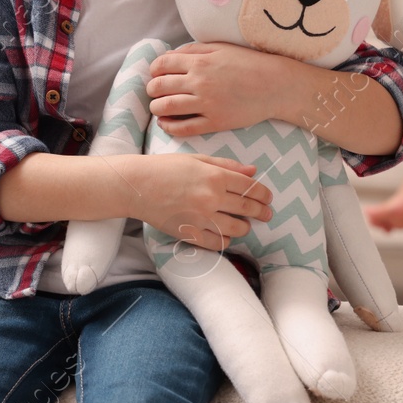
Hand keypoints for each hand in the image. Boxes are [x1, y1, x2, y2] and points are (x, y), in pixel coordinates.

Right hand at [116, 152, 271, 251]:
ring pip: (236, 229)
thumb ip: (226, 166)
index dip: (263, 194)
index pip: (251, 188)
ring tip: (243, 225)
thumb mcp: (196, 160)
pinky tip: (225, 235)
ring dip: (244, 227)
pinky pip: (217, 243)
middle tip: (266, 214)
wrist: (136, 186)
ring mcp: (201, 218)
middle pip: (247, 209)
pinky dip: (225, 240)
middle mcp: (211, 198)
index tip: (267, 198)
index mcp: (215, 177)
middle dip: (261, 212)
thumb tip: (252, 172)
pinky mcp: (190, 233)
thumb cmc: (164, 168)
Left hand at [146, 41, 286, 137]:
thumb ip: (194, 49)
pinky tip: (166, 124)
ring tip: (159, 108)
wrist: (276, 86)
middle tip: (154, 92)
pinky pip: (184, 128)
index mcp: (200, 61)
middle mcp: (199, 82)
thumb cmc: (249, 64)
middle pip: (159, 86)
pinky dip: (169, 127)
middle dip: (152, 90)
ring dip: (156, 108)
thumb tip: (170, 55)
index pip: (162, 64)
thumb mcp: (221, 48)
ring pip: (167, 108)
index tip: (156, 74)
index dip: (154, 70)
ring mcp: (206, 104)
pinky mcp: (215, 122)